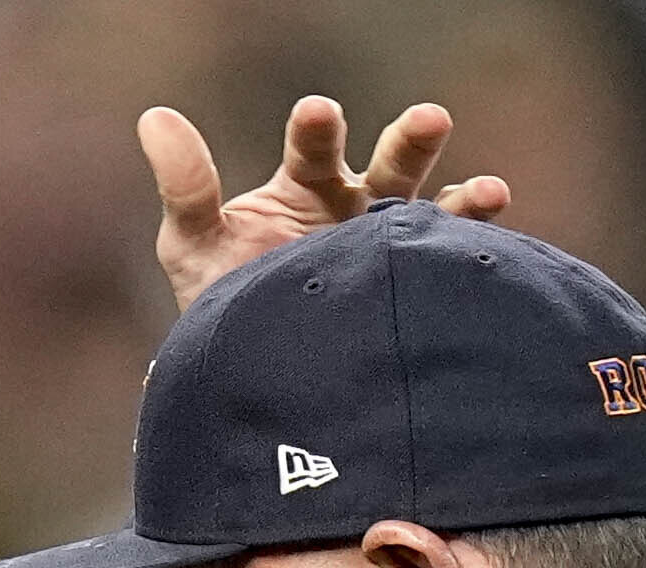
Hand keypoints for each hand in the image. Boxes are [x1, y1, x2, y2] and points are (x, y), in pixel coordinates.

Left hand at [140, 97, 514, 313]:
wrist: (252, 378)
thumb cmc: (224, 302)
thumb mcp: (195, 244)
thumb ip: (185, 186)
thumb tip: (154, 118)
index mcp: (304, 190)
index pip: (314, 149)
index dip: (318, 130)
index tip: (318, 112)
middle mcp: (354, 212)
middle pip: (389, 166)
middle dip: (409, 143)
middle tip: (429, 120)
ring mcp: (387, 252)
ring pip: (431, 213)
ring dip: (460, 197)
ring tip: (486, 191)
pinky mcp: (407, 293)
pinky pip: (447, 268)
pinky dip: (471, 254)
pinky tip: (491, 250)